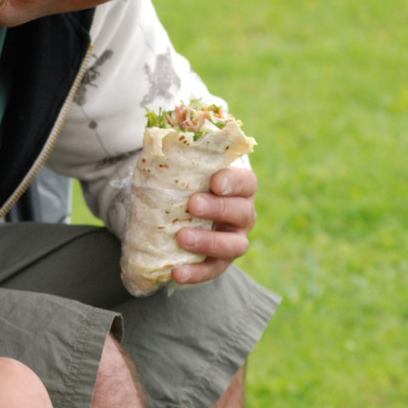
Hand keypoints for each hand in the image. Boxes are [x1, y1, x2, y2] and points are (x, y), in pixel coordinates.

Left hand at [171, 165, 257, 283]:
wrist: (180, 211)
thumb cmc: (187, 184)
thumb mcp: (185, 168)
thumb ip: (179, 155)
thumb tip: (160, 134)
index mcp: (239, 188)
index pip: (247, 183)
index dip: (234, 182)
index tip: (215, 181)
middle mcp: (243, 214)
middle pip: (242, 212)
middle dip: (218, 208)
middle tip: (193, 204)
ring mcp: (234, 239)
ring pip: (234, 245)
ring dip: (209, 242)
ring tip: (182, 237)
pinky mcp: (220, 261)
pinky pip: (213, 270)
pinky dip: (196, 273)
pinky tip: (176, 272)